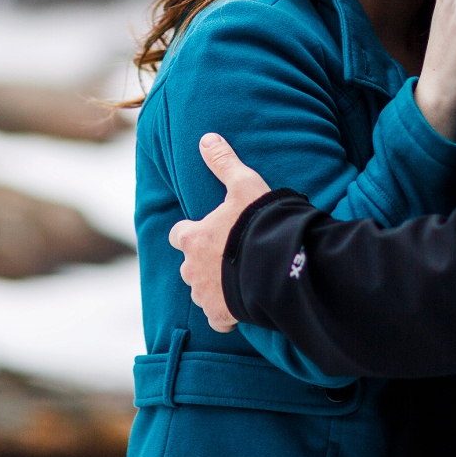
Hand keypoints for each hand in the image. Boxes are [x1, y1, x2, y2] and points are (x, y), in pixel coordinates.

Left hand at [168, 133, 271, 331]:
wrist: (278, 265)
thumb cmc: (258, 223)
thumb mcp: (244, 185)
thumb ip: (223, 162)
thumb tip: (206, 137)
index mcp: (191, 238)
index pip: (177, 235)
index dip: (191, 233)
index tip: (206, 231)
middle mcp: (191, 268)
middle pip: (188, 266)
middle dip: (203, 262)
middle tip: (228, 256)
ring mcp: (204, 295)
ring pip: (201, 292)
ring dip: (213, 287)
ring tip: (238, 279)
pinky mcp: (221, 315)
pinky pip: (217, 319)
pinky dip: (226, 314)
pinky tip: (242, 307)